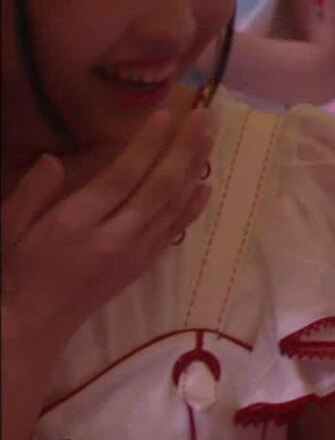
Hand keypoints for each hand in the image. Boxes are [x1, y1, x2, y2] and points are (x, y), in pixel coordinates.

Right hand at [1, 108, 213, 343]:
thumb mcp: (9, 228)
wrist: (32, 326)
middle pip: (159, 186)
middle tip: (204, 116)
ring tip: (210, 138)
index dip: (149, 143)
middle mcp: (113, 237)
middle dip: (184, 148)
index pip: (123, 175)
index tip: (169, 114)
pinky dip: (192, 207)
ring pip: (173, 206)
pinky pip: (174, 231)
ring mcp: (133, 253)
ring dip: (194, 170)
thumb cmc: (17, 270)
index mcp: (77, 222)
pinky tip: (205, 185)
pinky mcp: (142, 266)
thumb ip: (31, 193)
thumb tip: (53, 160)